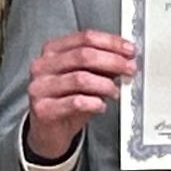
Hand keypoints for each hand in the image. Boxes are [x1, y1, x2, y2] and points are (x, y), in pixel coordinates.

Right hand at [22, 29, 136, 163]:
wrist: (48, 132)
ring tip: (115, 92)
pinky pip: (76, 102)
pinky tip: (101, 106)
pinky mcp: (43, 109)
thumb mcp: (84, 78)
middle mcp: (43, 66)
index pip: (84, 38)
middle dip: (113, 61)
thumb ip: (100, 66)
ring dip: (105, 85)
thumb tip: (124, 58)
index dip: (111, 43)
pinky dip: (95, 103)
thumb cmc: (66, 101)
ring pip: (80, 78)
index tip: (129, 50)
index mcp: (52, 51)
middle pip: (83, 55)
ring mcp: (40, 87)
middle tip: (129, 69)